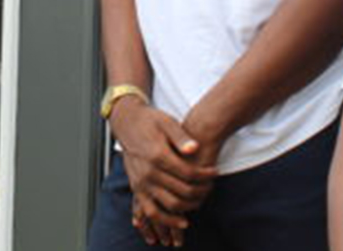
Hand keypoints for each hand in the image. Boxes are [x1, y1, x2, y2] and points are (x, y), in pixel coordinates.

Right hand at [110, 100, 215, 244]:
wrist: (127, 123)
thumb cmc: (150, 121)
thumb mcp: (167, 122)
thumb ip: (181, 137)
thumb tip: (194, 148)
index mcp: (158, 155)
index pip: (189, 173)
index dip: (206, 175)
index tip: (214, 172)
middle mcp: (148, 172)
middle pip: (183, 191)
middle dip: (201, 191)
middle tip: (210, 186)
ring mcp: (141, 183)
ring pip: (169, 205)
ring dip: (189, 207)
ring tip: (200, 201)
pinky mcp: (136, 189)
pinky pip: (152, 212)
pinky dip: (167, 220)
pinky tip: (182, 221)